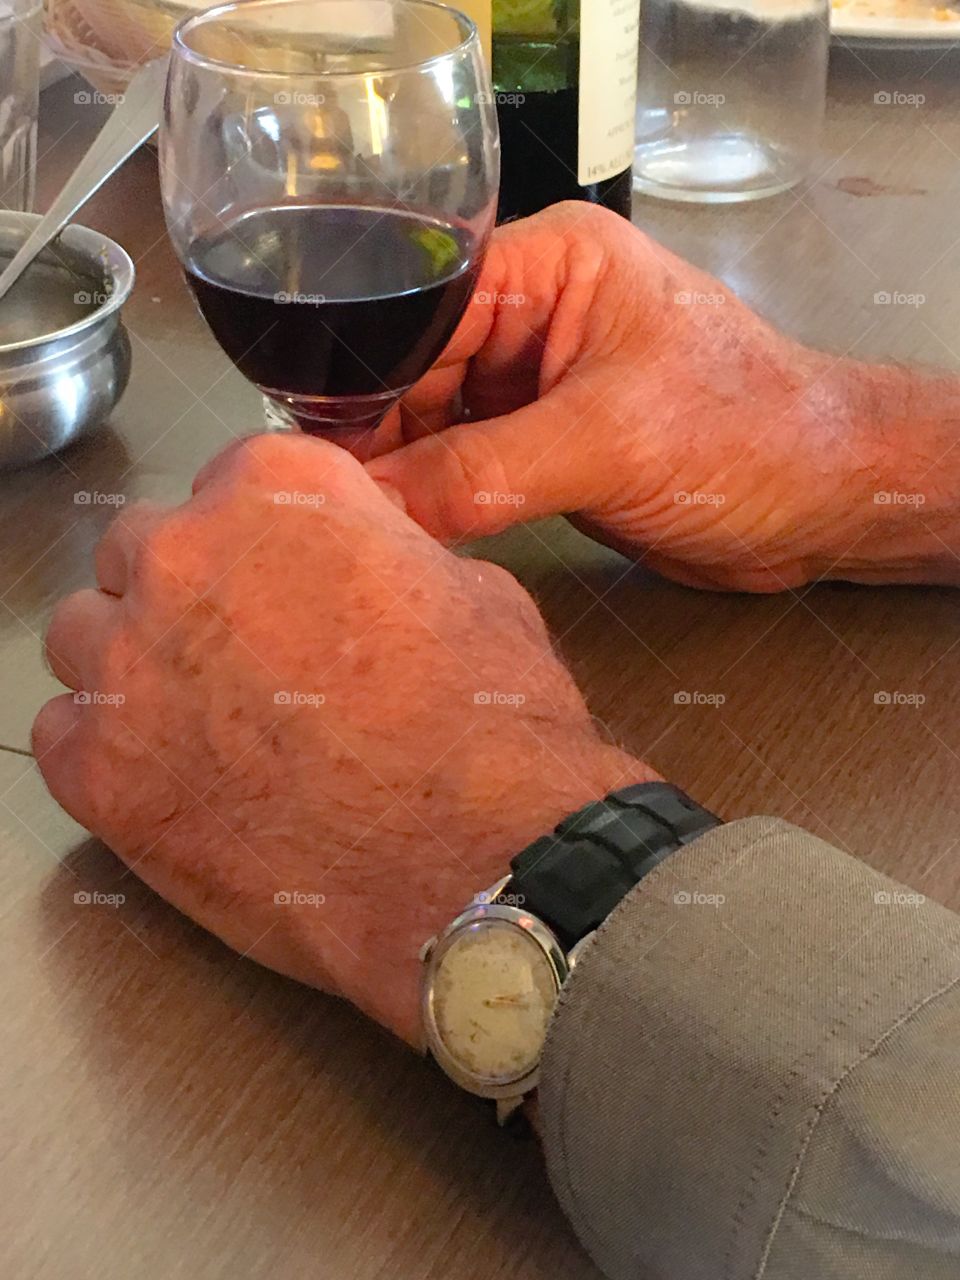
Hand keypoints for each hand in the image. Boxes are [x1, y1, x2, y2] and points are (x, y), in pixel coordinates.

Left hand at [33, 434, 653, 1043]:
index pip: (228, 479)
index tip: (282, 579)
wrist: (478, 861)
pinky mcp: (98, 770)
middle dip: (188, 592)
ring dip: (134, 663)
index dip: (263, 538)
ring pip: (85, 633)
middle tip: (245, 656)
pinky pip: (63, 730)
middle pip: (142, 549)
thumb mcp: (469, 590)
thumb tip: (359, 567)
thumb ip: (379, 553)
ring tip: (203, 723)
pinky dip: (107, 748)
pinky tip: (176, 780)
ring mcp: (127, 662)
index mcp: (276, 488)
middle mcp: (182, 555)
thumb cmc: (490, 730)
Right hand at [367, 203, 894, 591]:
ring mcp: (534, 385)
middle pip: (414, 372)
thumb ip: (486, 474)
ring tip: (363, 528)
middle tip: (336, 505)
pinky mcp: (541, 447)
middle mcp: (532, 316)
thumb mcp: (609, 443)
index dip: (366, 381)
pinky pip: (464, 470)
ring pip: (431, 427)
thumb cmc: (752, 432)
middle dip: (377, 437)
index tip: (321, 453)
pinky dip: (437, 503)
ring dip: (403, 477)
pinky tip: (408, 535)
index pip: (421, 312)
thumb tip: (378, 507)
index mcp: (551, 266)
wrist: (823, 501)